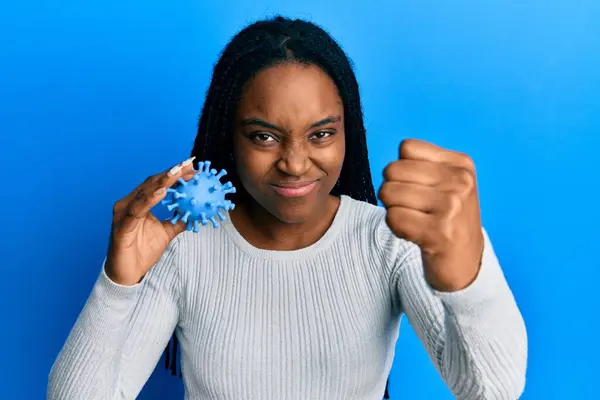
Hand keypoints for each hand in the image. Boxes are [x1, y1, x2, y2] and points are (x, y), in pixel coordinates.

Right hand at [105, 157, 196, 285]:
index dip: (174, 174)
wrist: (127, 274)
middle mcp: (129, 204)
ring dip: (162, 181)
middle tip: (187, 165)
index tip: (192, 167)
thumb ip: (178, 221)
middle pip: (151, 183)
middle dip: (171, 173)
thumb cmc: (142, 252)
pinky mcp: (122, 226)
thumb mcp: (166, 234)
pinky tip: (163, 192)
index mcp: (139, 203)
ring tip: (177, 173)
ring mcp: (124, 213)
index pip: (158, 184)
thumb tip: (196, 212)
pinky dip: (150, 199)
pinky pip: (137, 210)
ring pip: (144, 192)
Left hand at [379, 139, 484, 291]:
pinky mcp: (439, 232)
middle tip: (410, 207)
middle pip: (392, 170)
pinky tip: (413, 234)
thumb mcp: (447, 183)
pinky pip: (393, 218)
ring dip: (393, 210)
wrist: (467, 263)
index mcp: (461, 164)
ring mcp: (451, 206)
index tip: (417, 187)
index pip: (407, 147)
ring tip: (413, 220)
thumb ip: (420, 165)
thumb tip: (389, 167)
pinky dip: (395, 227)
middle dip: (392, 190)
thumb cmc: (447, 219)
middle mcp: (460, 182)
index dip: (401, 168)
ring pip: (389, 193)